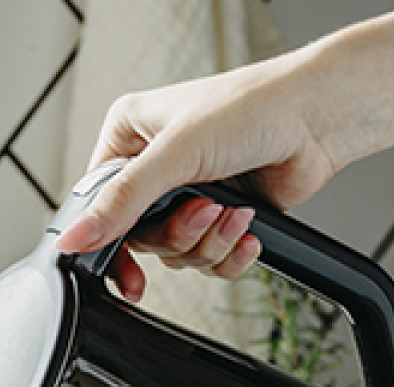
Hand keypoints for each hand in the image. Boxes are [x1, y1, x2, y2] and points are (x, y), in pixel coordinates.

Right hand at [56, 56, 337, 299]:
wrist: (318, 118)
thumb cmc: (253, 108)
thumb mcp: (175, 154)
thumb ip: (122, 201)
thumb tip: (75, 237)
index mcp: (130, 137)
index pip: (99, 205)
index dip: (111, 241)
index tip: (127, 272)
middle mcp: (155, 167)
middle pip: (141, 238)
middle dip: (179, 235)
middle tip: (203, 211)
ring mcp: (188, 194)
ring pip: (176, 253)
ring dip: (209, 242)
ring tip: (232, 211)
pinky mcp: (218, 217)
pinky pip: (208, 260)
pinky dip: (228, 252)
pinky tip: (246, 227)